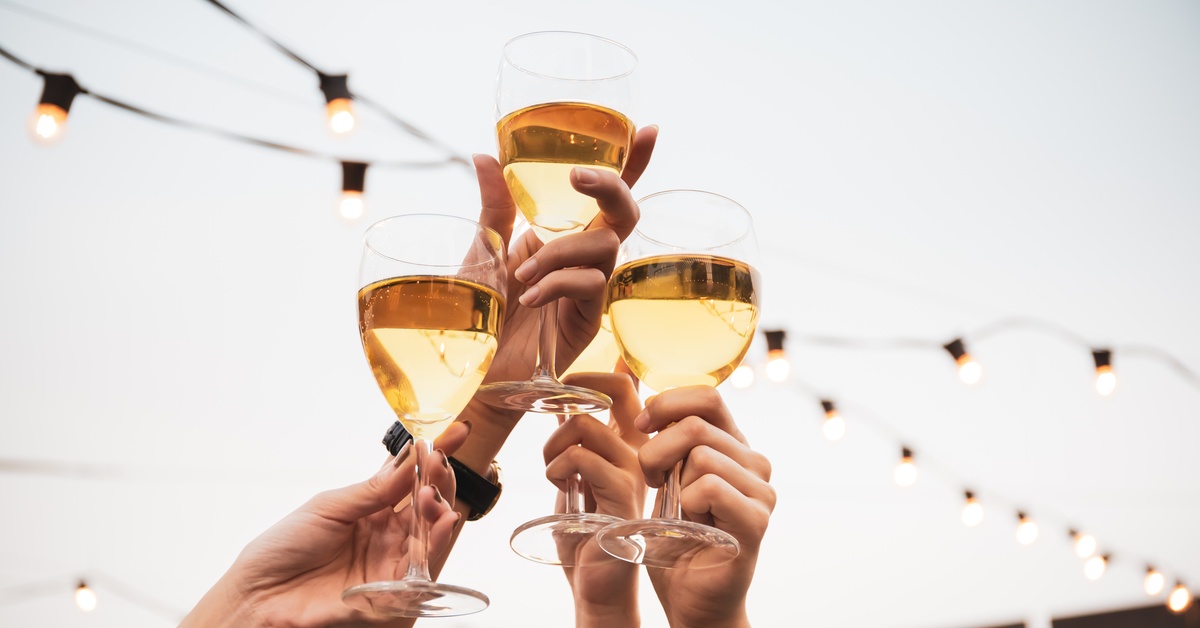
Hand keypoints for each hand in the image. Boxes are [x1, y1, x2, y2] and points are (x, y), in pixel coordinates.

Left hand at [181, 422, 470, 627]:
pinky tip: (442, 522)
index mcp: (373, 509)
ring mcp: (391, 561)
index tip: (457, 432)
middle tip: (439, 462)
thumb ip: (373, 489)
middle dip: (439, 481)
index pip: (412, 477)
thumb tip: (411, 459)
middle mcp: (388, 534)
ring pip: (431, 534)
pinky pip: (423, 569)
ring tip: (433, 492)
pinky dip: (437, 543)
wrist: (257, 594)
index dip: (435, 455)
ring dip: (439, 509)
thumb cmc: (283, 548)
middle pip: (428, 504)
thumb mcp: (328, 507)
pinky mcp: (391, 591)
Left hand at [472, 125, 657, 385]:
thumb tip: (484, 154)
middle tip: (579, 177)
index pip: (602, 194)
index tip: (649, 130)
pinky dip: (559, 283)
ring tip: (521, 273)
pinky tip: (531, 297)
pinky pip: (591, 285)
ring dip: (561, 251)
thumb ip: (494, 208)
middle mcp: (580, 256)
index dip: (632, 163)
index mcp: (558, 233)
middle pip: (623, 212)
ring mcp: (588, 288)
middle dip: (612, 186)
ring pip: (605, 247)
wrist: (474, 371)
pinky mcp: (588, 320)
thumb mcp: (482, 251)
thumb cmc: (479, 313)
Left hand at [543, 373, 647, 626]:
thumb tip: (565, 405)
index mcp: (632, 444)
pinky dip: (557, 466)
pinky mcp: (624, 493)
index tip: (568, 386)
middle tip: (553, 435)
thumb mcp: (577, 477)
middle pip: (616, 392)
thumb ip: (578, 443)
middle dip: (572, 402)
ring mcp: (638, 470)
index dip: (596, 375)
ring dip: (555, 445)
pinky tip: (560, 485)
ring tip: (554, 471)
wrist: (596, 582)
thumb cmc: (585, 532)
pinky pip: (582, 458)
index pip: (627, 387)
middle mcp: (642, 451)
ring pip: (588, 425)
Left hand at [634, 387, 775, 627]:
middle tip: (651, 480)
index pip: (708, 397)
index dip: (668, 402)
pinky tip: (691, 523)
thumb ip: (667, 442)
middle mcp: (754, 462)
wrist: (690, 597)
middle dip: (657, 450)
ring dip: (673, 483)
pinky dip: (688, 504)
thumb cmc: (675, 538)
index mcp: (734, 446)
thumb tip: (642, 401)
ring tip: (676, 509)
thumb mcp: (667, 479)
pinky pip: (710, 487)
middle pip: (696, 424)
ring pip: (701, 454)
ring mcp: (761, 490)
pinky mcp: (756, 519)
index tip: (642, 424)